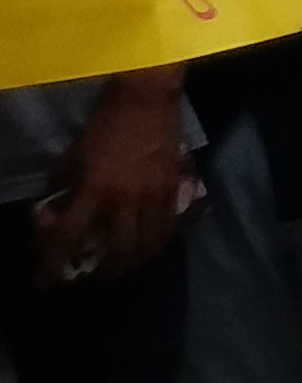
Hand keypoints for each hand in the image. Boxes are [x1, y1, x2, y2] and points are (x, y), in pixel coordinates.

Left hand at [37, 79, 188, 281]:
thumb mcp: (71, 157)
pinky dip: (158, 242)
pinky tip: (151, 245)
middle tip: (96, 276)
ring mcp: (155, 194)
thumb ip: (63, 190)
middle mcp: (126, 197)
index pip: (70, 236)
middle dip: (105, 271)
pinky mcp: (174, 187)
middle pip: (118, 249)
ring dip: (134, 261)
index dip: (53, 263)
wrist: (146, 100)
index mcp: (95, 187)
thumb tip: (54, 218)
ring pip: (148, 242)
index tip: (45, 281)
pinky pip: (169, 225)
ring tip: (126, 266)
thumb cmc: (102, 126)